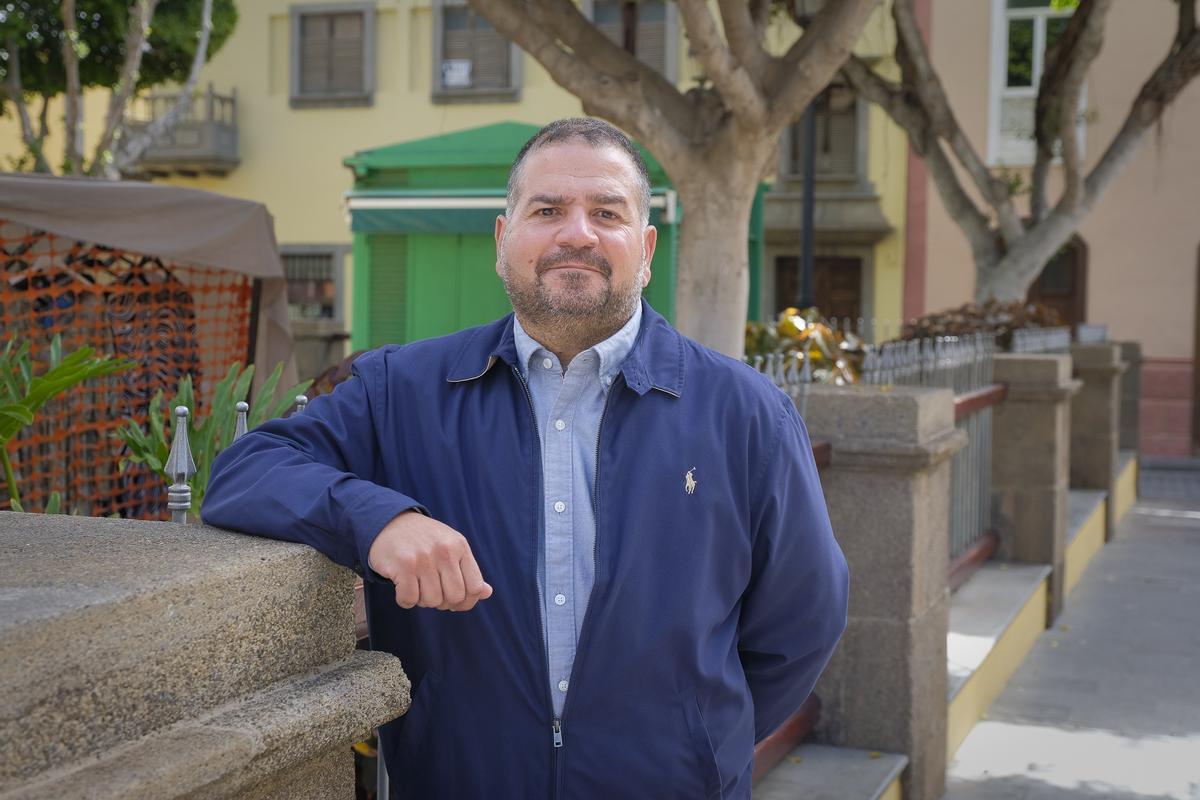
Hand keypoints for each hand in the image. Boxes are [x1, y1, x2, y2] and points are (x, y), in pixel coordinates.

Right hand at [368, 511, 493, 610]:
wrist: (389, 523)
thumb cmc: (423, 540)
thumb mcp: (450, 548)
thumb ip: (468, 571)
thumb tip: (487, 593)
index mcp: (460, 546)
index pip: (475, 587)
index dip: (467, 602)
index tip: (454, 600)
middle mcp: (444, 551)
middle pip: (454, 598)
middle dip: (443, 602)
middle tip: (432, 591)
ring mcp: (424, 558)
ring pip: (432, 601)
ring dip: (422, 600)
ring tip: (416, 585)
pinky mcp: (403, 565)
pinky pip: (409, 599)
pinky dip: (404, 600)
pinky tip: (402, 587)